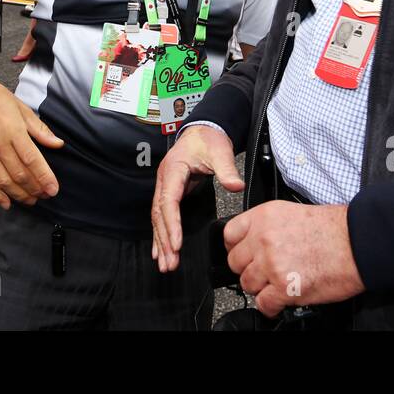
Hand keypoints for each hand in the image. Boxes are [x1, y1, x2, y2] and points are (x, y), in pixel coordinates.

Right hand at [0, 75, 63, 207]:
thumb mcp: (23, 108)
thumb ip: (40, 130)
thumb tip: (58, 144)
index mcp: (13, 129)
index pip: (31, 159)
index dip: (44, 177)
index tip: (53, 189)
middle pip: (18, 173)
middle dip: (34, 188)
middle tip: (45, 195)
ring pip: (2, 181)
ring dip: (18, 194)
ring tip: (31, 200)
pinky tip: (6, 202)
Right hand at [151, 126, 243, 271]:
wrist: (203, 129)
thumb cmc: (208, 139)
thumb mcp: (219, 152)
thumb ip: (226, 170)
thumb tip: (235, 185)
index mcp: (173, 170)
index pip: (168, 202)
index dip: (172, 224)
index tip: (176, 243)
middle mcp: (165, 180)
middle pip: (160, 215)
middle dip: (164, 240)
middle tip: (170, 261)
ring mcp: (165, 186)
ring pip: (158, 219)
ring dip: (161, 242)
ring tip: (166, 263)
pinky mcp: (170, 192)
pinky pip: (162, 216)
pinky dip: (160, 235)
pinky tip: (161, 250)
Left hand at [223, 202, 364, 317]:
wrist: (358, 243)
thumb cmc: (334, 229)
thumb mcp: (292, 213)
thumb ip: (269, 227)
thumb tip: (255, 241)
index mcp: (264, 217)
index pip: (230, 234)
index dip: (235, 248)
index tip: (243, 254)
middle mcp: (263, 239)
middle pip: (236, 262)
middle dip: (250, 269)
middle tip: (265, 271)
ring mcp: (272, 264)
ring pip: (247, 284)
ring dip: (261, 288)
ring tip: (277, 284)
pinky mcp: (284, 288)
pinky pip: (264, 304)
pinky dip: (272, 306)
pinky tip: (282, 299)